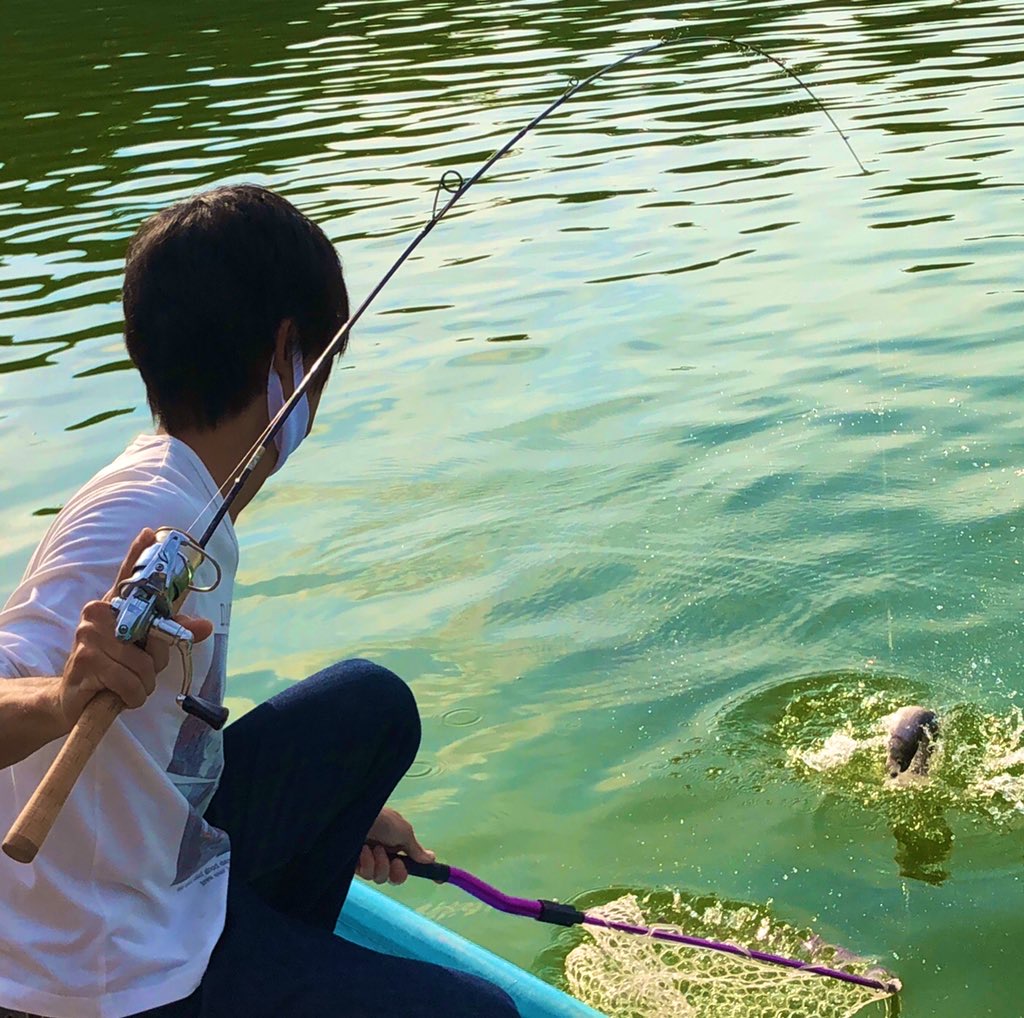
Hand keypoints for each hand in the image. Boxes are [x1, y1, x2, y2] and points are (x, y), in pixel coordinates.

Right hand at [59, 529, 213, 726]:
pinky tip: (119, 695)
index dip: (138, 553)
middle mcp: (98, 613)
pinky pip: (129, 682)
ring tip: (127, 684)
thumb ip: (172, 634)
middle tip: (140, 671)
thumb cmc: (113, 668)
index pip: (127, 576)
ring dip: (143, 684)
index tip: (149, 532)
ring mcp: (88, 635)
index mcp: (114, 606)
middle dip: (155, 661)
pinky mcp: (85, 660)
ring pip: (144, 664)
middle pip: (153, 634)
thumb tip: (207, 626)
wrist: (74, 698)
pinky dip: (132, 696)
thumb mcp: (145, 650)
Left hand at [357, 807, 434, 885]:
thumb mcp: (404, 831)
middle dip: (397, 871)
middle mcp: (382, 853)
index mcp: (395, 844)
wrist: (354, 818)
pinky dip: (368, 864)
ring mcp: (368, 860)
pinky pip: (366, 875)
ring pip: (381, 878)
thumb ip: (416, 849)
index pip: (410, 862)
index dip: (421, 870)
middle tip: (395, 861)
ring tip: (374, 848)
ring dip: (380, 864)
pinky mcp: (354, 866)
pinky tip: (363, 851)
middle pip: (395, 876)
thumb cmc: (382, 820)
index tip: (438, 879)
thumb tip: (432, 858)